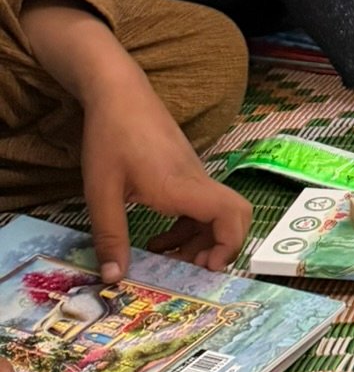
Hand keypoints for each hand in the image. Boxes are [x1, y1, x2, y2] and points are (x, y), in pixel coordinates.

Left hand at [18, 0, 251, 278]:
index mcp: (181, 186)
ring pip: (218, 212)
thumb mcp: (100, 192)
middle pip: (235, 215)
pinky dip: (190, 227)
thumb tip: (113, 279)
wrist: (118, 92)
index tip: (205, 268)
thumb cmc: (109, 138)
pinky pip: (201, 204)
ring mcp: (194, 173)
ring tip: (168, 259)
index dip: (229, 245)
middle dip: (222, 247)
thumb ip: (110, 236)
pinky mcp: (185, 169)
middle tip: (192, 270)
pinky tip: (159, 238)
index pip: (230, 214)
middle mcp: (196, 180)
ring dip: (201, 240)